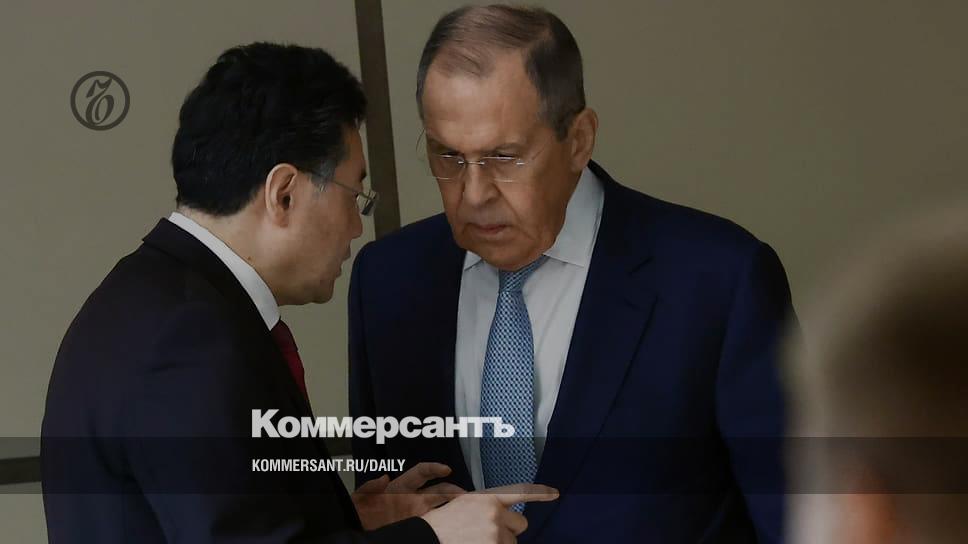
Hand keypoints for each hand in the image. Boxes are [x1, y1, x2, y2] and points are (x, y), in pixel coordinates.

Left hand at [351, 462, 465, 529]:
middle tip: (468, 496)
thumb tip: (384, 478)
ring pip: (441, 506)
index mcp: (400, 486)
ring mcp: (416, 513)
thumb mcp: (360, 496)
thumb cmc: (359, 510)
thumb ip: (371, 486)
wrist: (357, 529)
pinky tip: (455, 526)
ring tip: (469, 509)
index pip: (421, 472)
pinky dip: (445, 523)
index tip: (446, 469)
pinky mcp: (416, 526)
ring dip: (454, 506)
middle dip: (454, 490)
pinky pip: (434, 523)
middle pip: (438, 490)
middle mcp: (412, 498)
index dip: (434, 468)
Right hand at [421, 483, 558, 543]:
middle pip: (521, 524)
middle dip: (510, 530)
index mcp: (488, 498)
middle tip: (490, 534)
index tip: (554, 494)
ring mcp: (496, 534)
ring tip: (477, 541)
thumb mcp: (463, 504)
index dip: (540, 494)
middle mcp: (495, 514)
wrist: (428, 538)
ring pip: (511, 543)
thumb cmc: (442, 524)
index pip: (520, 492)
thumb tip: (502, 514)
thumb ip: (486, 506)